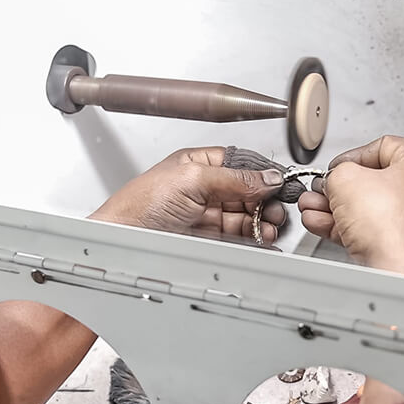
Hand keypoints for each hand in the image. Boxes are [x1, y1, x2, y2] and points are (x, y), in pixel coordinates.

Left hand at [90, 147, 286, 242]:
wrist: (123, 239)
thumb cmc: (141, 204)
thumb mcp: (192, 180)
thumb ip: (234, 178)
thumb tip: (268, 177)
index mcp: (199, 164)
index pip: (241, 164)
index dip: (262, 174)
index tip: (281, 185)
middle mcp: (204, 187)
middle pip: (247, 192)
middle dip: (265, 201)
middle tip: (276, 211)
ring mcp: (206, 213)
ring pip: (245, 216)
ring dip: (262, 221)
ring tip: (269, 227)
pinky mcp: (207, 237)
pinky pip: (238, 236)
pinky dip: (254, 239)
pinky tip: (263, 240)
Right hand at [299, 136, 403, 277]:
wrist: (399, 274)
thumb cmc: (392, 226)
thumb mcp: (346, 179)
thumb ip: (335, 172)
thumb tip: (332, 179)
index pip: (382, 147)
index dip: (351, 156)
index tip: (333, 168)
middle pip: (372, 181)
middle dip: (336, 187)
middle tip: (320, 190)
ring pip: (367, 208)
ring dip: (333, 207)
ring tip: (312, 208)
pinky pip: (369, 230)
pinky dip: (343, 226)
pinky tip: (320, 224)